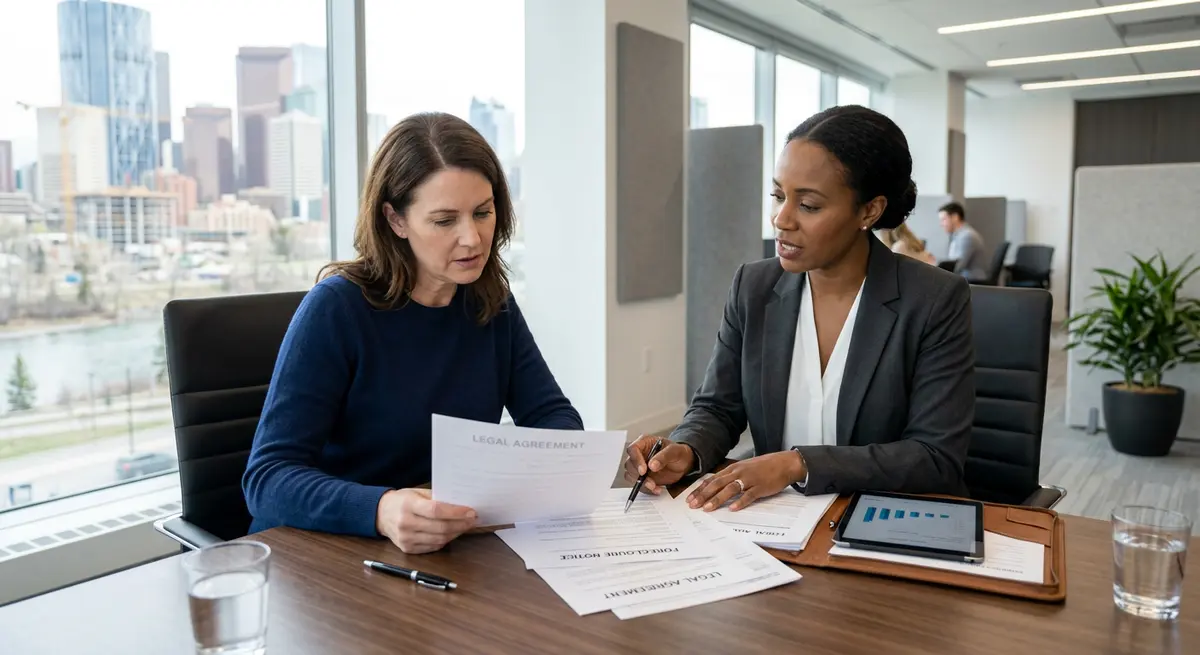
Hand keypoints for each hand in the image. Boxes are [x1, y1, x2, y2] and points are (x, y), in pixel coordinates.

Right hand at [375, 488, 477, 553]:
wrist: (380, 514)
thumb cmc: (402, 500)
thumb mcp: (417, 493)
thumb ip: (436, 498)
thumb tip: (460, 504)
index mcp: (408, 505)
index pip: (436, 511)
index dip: (456, 512)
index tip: (470, 511)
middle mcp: (406, 523)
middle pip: (440, 527)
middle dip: (461, 524)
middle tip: (473, 520)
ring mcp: (406, 538)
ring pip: (439, 539)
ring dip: (456, 533)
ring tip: (465, 526)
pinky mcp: (407, 549)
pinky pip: (433, 547)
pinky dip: (445, 540)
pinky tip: (452, 533)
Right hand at [622, 435, 695, 494]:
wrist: (684, 464)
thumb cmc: (679, 453)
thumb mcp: (675, 451)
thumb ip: (663, 456)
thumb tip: (652, 465)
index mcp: (645, 442)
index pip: (633, 449)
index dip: (636, 460)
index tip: (643, 470)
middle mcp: (640, 453)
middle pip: (630, 464)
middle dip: (639, 475)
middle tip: (651, 482)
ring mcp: (640, 466)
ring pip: (631, 475)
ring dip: (641, 483)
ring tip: (655, 486)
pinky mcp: (642, 477)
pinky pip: (638, 484)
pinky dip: (646, 489)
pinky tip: (656, 489)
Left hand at [686, 451, 805, 511]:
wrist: (783, 463)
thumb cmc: (763, 467)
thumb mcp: (743, 468)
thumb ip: (731, 477)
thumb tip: (716, 487)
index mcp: (733, 469)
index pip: (712, 479)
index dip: (700, 489)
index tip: (689, 498)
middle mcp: (738, 473)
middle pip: (717, 484)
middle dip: (703, 495)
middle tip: (693, 505)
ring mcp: (749, 479)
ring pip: (730, 489)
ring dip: (717, 499)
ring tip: (707, 508)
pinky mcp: (760, 487)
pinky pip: (748, 495)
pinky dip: (740, 502)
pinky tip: (732, 508)